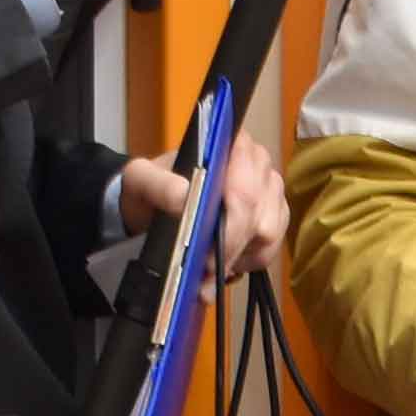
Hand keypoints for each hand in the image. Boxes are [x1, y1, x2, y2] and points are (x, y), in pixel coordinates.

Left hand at [118, 133, 288, 282]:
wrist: (157, 201)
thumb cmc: (154, 186)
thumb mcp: (142, 179)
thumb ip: (159, 184)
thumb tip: (184, 197)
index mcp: (234, 145)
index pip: (245, 190)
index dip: (230, 226)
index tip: (207, 252)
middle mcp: (259, 165)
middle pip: (260, 216)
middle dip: (231, 247)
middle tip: (202, 267)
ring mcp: (270, 192)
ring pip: (268, 235)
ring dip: (239, 257)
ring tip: (207, 270)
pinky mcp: (273, 218)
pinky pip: (270, 248)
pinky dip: (246, 263)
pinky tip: (222, 266)